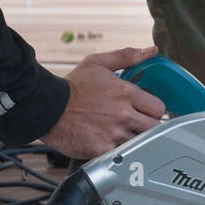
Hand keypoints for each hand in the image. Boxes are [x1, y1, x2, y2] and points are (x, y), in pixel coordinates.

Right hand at [39, 46, 165, 158]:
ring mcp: (114, 133)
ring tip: (122, 134)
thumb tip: (151, 50)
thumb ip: (127, 56)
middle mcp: (123, 114)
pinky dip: (120, 152)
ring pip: (141, 143)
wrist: (46, 107)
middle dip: (148, 126)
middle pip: (154, 128)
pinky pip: (122, 155)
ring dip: (135, 140)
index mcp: (126, 92)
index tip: (145, 111)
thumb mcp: (98, 63)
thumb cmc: (72, 86)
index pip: (158, 108)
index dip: (153, 110)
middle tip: (136, 125)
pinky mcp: (103, 149)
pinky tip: (111, 144)